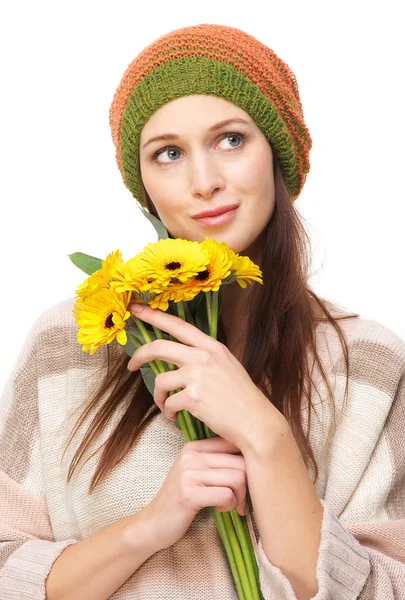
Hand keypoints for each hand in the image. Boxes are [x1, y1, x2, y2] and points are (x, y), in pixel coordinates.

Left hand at [127, 303, 282, 450]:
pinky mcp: (193, 396)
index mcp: (212, 346)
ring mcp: (198, 375)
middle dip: (139, 356)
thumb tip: (179, 359)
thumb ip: (204, 357)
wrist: (255, 422)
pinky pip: (168, 403)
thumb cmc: (240, 398)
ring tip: (167, 406)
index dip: (154, 315)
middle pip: (158, 347)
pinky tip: (177, 417)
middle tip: (131, 365)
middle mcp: (203, 356)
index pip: (177, 325)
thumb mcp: (226, 366)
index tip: (136, 309)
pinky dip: (168, 412)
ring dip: (159, 397)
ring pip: (160, 380)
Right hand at [142, 437, 247, 550]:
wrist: (153, 523)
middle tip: (240, 500)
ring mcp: (188, 473)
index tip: (245, 480)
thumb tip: (253, 456)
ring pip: (237, 478)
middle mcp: (191, 455)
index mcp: (194, 446)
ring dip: (239, 497)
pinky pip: (226, 494)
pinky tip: (220, 508)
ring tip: (229, 504)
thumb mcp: (196, 472)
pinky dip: (230, 505)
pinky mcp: (188, 494)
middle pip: (241, 462)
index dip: (248, 463)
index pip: (235, 442)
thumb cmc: (181, 499)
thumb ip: (217, 461)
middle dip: (247, 485)